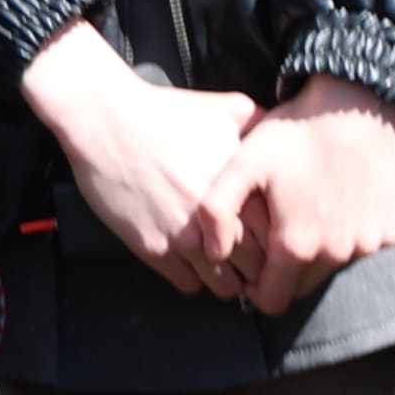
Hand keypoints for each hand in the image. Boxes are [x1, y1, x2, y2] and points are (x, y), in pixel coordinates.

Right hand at [24, 30, 263, 286]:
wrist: (106, 121)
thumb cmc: (168, 113)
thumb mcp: (230, 109)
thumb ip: (265, 126)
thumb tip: (287, 131)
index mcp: (246, 190)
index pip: (283, 237)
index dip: (284, 244)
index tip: (278, 244)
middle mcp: (221, 220)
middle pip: (259, 268)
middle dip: (261, 270)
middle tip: (254, 264)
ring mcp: (186, 238)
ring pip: (225, 285)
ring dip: (228, 280)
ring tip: (224, 267)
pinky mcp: (153, 249)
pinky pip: (188, 285)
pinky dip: (194, 279)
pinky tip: (192, 263)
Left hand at [194, 78, 394, 312]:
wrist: (362, 105)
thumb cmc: (297, 132)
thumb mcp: (244, 163)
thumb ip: (215, 211)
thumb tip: (212, 253)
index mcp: (296, 246)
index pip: (272, 301)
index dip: (256, 287)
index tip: (252, 262)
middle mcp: (336, 254)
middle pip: (303, 286)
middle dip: (287, 268)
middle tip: (279, 227)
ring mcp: (368, 243)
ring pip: (333, 265)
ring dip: (320, 248)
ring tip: (309, 207)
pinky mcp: (391, 229)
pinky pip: (362, 246)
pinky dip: (349, 232)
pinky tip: (339, 199)